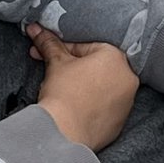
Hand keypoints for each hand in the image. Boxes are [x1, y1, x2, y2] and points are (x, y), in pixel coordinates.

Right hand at [31, 25, 138, 151]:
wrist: (65, 133)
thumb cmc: (63, 94)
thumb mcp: (56, 63)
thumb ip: (49, 44)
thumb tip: (36, 29)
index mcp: (116, 57)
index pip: (87, 47)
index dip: (64, 50)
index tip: (49, 54)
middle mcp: (128, 78)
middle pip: (98, 66)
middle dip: (76, 66)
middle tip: (56, 71)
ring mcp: (127, 102)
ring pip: (104, 86)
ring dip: (86, 85)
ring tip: (66, 90)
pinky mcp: (120, 122)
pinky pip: (106, 107)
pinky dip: (93, 104)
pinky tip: (76, 107)